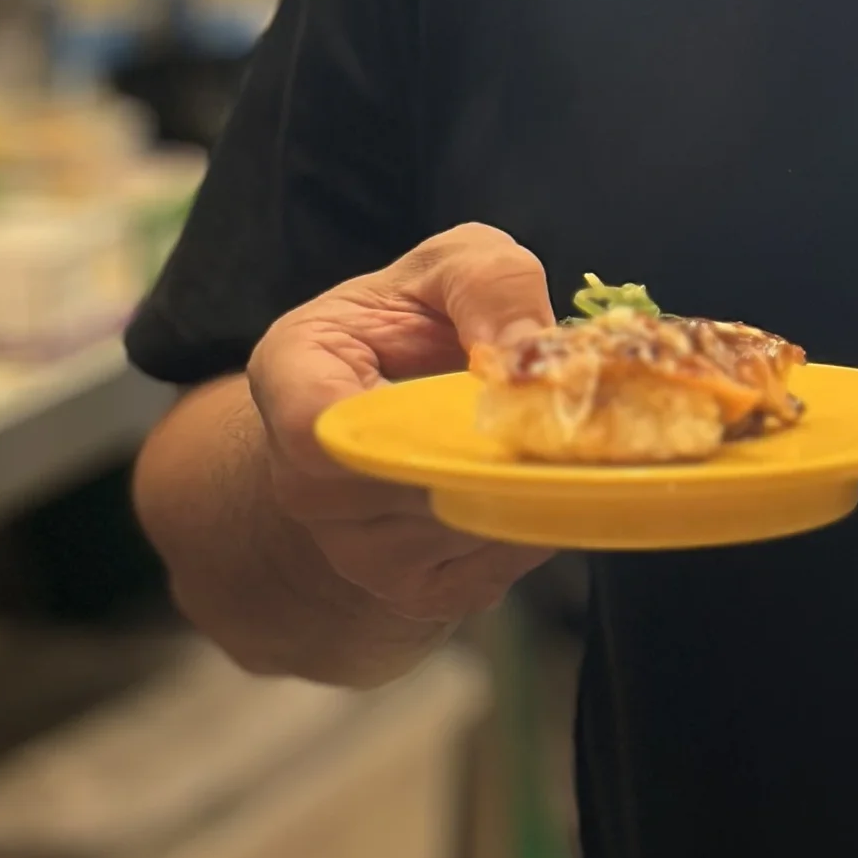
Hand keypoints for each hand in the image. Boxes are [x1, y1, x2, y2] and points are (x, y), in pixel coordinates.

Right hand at [248, 224, 555, 625]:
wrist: (399, 396)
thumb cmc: (420, 319)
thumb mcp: (455, 265)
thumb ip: (490, 285)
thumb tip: (528, 351)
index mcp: (293, 380)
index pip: (315, 429)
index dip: (407, 417)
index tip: (487, 382)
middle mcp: (305, 485)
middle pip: (406, 491)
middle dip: (497, 449)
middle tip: (564, 410)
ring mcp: (356, 551)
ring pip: (459, 530)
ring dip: (523, 487)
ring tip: (551, 435)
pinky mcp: (415, 592)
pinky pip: (490, 568)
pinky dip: (532, 524)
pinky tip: (533, 478)